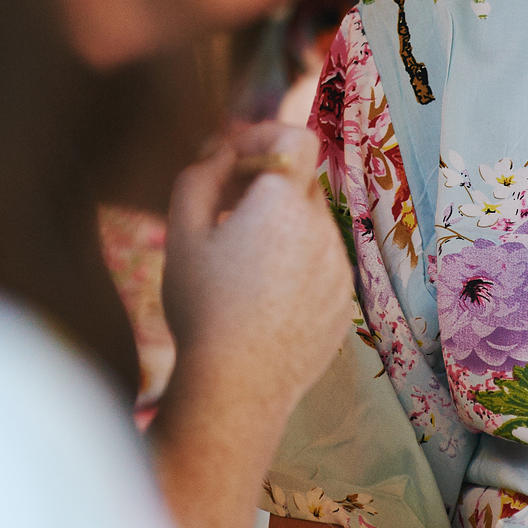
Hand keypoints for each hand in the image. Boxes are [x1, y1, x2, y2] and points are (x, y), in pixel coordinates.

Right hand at [148, 126, 352, 527]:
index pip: (298, 138)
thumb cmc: (203, 307)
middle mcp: (322, 229)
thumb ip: (200, 174)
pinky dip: (298, 270)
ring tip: (242, 269)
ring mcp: (339, 269)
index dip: (266, 138)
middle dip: (267, 189)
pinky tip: (263, 302)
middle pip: (300, 185)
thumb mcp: (183, 232)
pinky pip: (322, 268)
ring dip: (283, 231)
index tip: (236, 161)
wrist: (237, 389)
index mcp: (283, 203)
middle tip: (226, 215)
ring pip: (311, 228)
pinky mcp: (344, 304)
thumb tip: (222, 151)